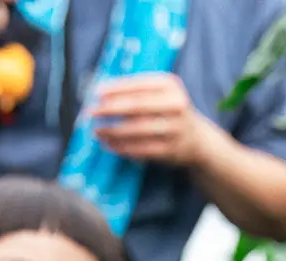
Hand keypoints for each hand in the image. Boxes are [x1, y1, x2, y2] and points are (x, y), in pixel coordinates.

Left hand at [87, 73, 218, 167]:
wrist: (196, 139)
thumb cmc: (167, 111)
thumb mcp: (159, 93)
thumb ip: (135, 90)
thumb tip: (100, 93)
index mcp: (170, 85)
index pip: (137, 85)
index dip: (115, 89)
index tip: (96, 93)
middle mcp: (175, 105)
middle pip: (136, 106)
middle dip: (109, 109)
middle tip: (90, 112)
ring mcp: (175, 129)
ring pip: (136, 130)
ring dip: (112, 131)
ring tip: (96, 131)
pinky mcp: (171, 150)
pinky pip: (141, 149)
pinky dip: (122, 147)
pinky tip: (108, 144)